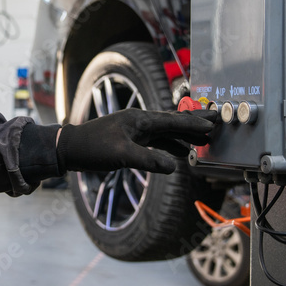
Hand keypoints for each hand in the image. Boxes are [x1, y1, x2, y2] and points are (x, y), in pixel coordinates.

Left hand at [56, 108, 218, 174]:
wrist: (69, 149)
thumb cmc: (92, 149)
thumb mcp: (121, 156)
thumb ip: (149, 161)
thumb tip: (174, 166)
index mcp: (139, 119)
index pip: (172, 120)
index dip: (193, 122)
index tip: (212, 122)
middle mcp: (140, 121)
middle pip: (173, 122)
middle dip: (194, 123)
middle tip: (216, 121)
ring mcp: (136, 130)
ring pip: (167, 132)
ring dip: (185, 136)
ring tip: (204, 140)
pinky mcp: (131, 140)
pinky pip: (158, 140)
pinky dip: (171, 145)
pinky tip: (181, 152)